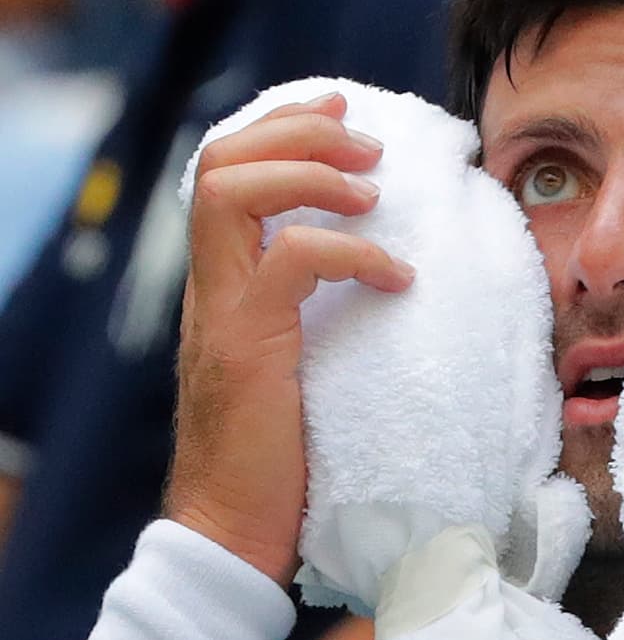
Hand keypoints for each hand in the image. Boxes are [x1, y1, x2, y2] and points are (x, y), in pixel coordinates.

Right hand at [166, 92, 413, 584]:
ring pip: (231, 191)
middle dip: (297, 130)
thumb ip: (316, 310)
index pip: (225, 171)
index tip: (342, 108)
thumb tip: (387, 272)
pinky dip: (350, 252)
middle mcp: (212, 285)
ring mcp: (222, 311)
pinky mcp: (247, 344)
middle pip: (220, 161)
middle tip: (368, 139)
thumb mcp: (299, 360)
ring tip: (374, 188)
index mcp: (223, 282)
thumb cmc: (283, 453)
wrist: (236, 531)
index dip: (281, 126)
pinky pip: (290, 261)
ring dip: (310, 172)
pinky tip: (396, 276)